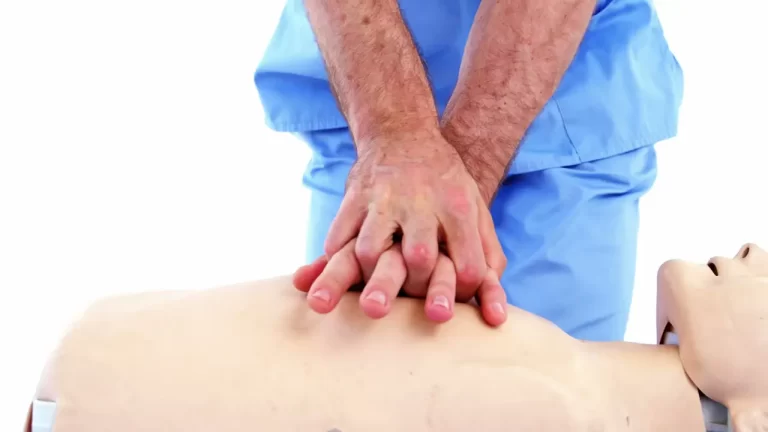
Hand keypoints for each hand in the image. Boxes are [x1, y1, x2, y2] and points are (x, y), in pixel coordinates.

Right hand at [302, 131, 507, 323]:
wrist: (403, 135)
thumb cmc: (446, 184)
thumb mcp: (476, 210)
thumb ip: (489, 258)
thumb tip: (497, 317)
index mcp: (458, 207)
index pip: (467, 266)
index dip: (460, 293)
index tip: (447, 302)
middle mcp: (421, 202)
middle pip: (418, 257)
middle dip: (415, 288)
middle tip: (408, 301)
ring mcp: (383, 199)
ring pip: (371, 249)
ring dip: (371, 278)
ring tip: (371, 292)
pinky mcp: (353, 198)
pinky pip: (338, 237)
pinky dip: (336, 261)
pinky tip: (344, 274)